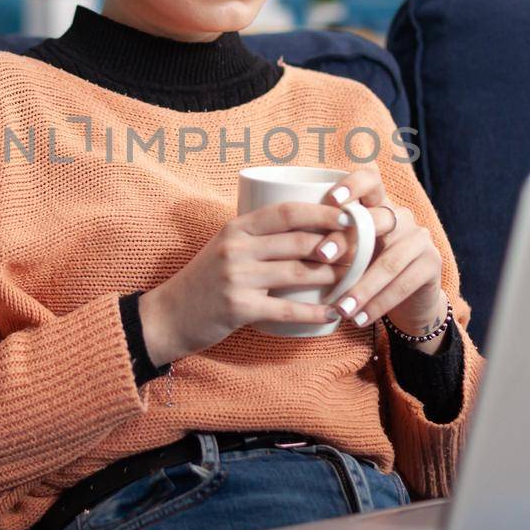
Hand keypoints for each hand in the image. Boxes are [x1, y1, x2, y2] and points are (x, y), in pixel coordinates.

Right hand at [138, 199, 353, 364]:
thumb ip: (257, 237)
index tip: (348, 216)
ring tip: (355, 279)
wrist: (167, 316)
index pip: (286, 212)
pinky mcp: (239, 308)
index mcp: (236, 228)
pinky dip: (314, 312)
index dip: (321, 212)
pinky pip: (287, 309)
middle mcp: (236, 248)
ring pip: (298, 273)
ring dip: (332, 276)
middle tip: (362, 251)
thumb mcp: (225, 248)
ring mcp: (237, 278)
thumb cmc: (203, 282)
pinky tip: (334, 313)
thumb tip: (305, 229)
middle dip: (336, 246)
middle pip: (298, 241)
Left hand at [307, 164, 446, 337]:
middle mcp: (400, 216)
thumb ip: (330, 244)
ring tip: (340, 308)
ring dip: (361, 287)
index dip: (353, 184)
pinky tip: (360, 319)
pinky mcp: (432, 264)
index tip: (331, 198)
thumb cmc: (365, 274)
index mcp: (377, 206)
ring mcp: (419, 238)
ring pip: (389, 260)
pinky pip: (403, 284)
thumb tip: (286, 246)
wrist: (409, 302)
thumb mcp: (349, 255)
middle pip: (376, 220)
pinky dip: (378, 304)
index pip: (370, 179)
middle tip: (321, 256)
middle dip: (346, 239)